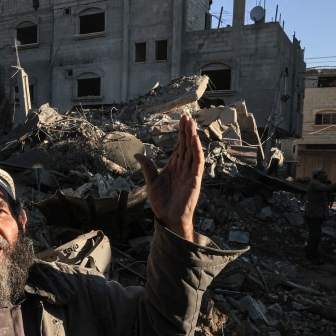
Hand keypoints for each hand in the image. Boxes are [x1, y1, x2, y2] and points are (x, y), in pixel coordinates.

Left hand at [134, 115, 202, 241]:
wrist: (168, 218)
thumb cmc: (162, 203)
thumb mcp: (151, 182)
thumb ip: (147, 167)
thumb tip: (138, 154)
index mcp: (173, 167)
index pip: (178, 147)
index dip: (180, 134)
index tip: (181, 121)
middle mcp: (183, 168)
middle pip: (186, 146)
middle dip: (186, 132)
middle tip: (187, 117)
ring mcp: (189, 173)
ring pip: (192, 152)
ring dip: (192, 138)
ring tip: (191, 125)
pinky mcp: (194, 180)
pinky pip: (197, 164)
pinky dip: (197, 152)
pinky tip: (195, 141)